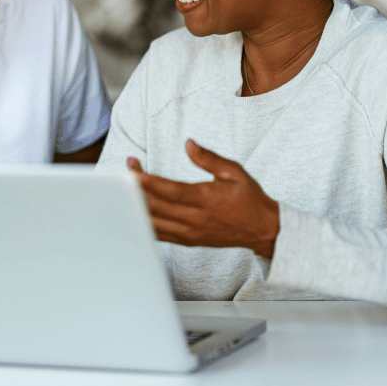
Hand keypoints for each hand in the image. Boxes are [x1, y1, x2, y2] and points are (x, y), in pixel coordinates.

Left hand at [128, 140, 279, 257]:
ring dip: (136, 206)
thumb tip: (188, 143)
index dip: (147, 181)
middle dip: (136, 189)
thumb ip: (208, 158)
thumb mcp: (234, 172)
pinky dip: (144, 224)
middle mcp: (194, 219)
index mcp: (205, 200)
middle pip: (156, 206)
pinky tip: (133, 211)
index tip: (131, 168)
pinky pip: (160, 234)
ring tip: (124, 190)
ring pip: (154, 223)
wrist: (262, 229)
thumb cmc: (249, 198)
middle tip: (124, 172)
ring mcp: (189, 233)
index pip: (169, 191)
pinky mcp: (188, 241)